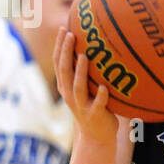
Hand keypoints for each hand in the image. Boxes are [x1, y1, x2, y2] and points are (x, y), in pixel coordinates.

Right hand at [53, 27, 117, 142]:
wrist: (96, 136)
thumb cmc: (93, 105)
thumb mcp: (85, 88)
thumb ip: (86, 70)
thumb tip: (97, 43)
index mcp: (65, 86)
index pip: (58, 63)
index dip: (59, 46)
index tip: (64, 28)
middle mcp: (69, 94)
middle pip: (64, 71)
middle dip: (66, 52)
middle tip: (71, 34)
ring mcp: (81, 105)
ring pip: (77, 87)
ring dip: (80, 72)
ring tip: (85, 56)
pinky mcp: (94, 115)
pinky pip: (98, 105)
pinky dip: (100, 96)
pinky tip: (105, 88)